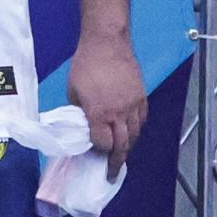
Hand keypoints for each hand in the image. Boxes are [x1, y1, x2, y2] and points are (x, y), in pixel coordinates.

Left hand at [70, 30, 148, 169]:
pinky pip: (142, 121)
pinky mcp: (143, 97)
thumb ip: (80, 113)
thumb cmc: (85, 66)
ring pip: (135, 135)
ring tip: (120, 154)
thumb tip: (83, 128)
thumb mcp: (73, 93)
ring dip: (128, 147)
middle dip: (117, 161)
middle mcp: (119, 113)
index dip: (99, 152)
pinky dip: (137, 130)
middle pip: (122, 145)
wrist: (107, 44)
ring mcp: (133, 105)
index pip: (103, 144)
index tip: (94, 157)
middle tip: (112, 172)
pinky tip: (130, 133)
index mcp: (99, 113)